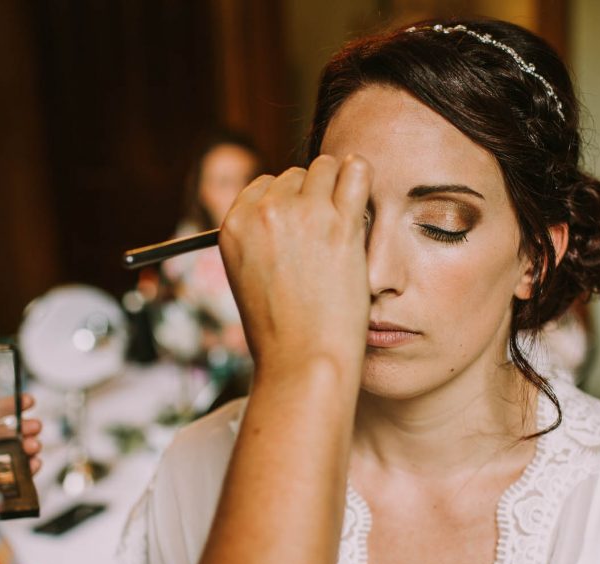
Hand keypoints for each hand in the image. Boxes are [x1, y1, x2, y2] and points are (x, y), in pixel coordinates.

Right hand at [219, 155, 371, 376]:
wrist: (304, 360)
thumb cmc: (282, 331)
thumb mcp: (249, 277)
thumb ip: (261, 239)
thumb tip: (286, 212)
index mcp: (234, 225)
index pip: (265, 185)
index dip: (288, 203)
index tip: (303, 226)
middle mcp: (264, 212)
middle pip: (296, 175)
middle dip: (313, 196)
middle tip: (327, 230)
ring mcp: (303, 214)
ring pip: (326, 167)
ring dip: (338, 186)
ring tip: (347, 216)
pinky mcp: (341, 224)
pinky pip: (357, 173)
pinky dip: (361, 177)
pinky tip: (364, 192)